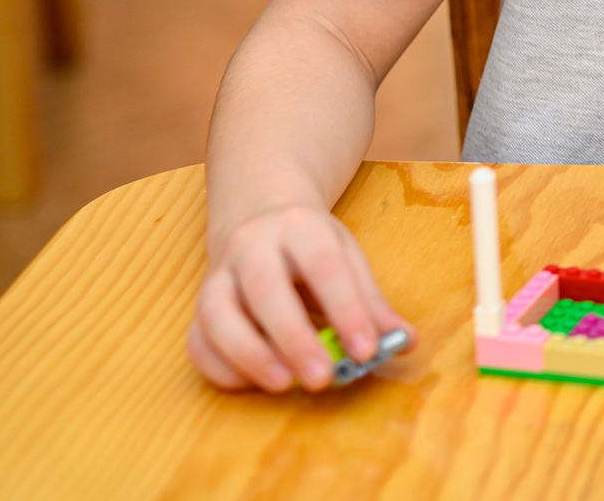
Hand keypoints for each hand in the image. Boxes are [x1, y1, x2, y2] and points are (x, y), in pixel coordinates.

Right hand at [189, 204, 405, 392]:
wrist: (259, 217)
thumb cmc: (311, 247)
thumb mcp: (347, 258)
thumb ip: (372, 303)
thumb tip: (406, 342)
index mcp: (300, 227)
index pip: (325, 267)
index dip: (347, 311)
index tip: (367, 352)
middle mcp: (251, 245)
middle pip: (266, 290)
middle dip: (295, 339)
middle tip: (322, 379)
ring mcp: (217, 275)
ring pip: (218, 316)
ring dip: (250, 356)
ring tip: (283, 385)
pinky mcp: (197, 306)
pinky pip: (198, 341)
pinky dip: (222, 369)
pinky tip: (254, 383)